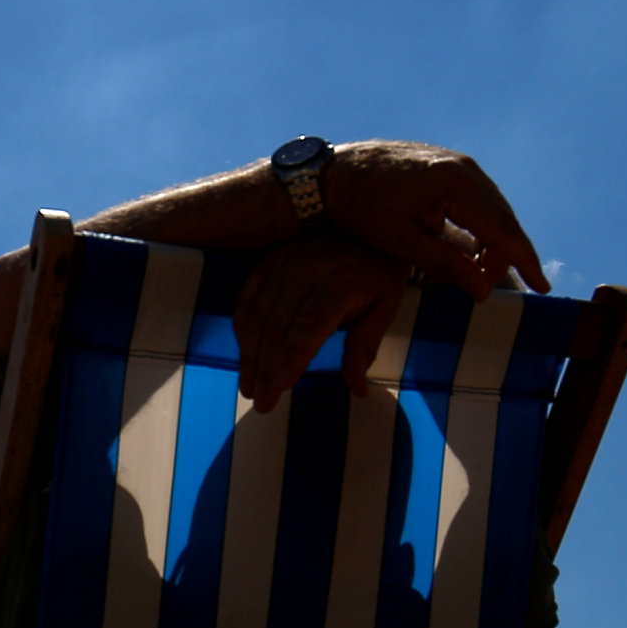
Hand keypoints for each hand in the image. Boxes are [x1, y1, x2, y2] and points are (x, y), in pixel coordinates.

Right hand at [233, 232, 412, 412]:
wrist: (364, 224)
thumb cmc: (377, 274)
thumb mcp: (384, 309)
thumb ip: (364, 348)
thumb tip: (357, 391)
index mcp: (339, 283)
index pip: (309, 325)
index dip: (291, 358)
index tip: (278, 388)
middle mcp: (305, 271)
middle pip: (277, 327)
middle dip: (265, 369)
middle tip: (261, 403)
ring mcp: (281, 264)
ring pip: (257, 316)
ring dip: (249, 355)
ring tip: (249, 386)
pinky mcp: (267, 262)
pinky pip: (246, 299)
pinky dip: (243, 330)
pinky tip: (245, 354)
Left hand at [320, 141, 548, 296]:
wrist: (331, 171)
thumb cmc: (360, 207)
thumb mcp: (401, 243)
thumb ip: (446, 265)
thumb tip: (484, 291)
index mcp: (455, 183)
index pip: (502, 229)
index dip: (524, 261)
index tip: (542, 288)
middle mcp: (464, 167)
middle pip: (502, 219)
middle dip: (505, 256)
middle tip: (493, 288)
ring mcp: (456, 162)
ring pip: (492, 209)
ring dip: (492, 242)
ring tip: (480, 274)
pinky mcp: (446, 164)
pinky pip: (477, 198)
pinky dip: (479, 225)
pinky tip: (470, 248)